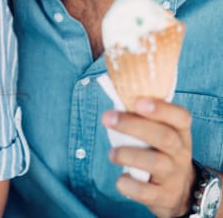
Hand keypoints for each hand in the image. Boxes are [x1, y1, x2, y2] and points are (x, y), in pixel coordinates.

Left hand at [102, 98, 194, 217]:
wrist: (181, 190)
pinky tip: (121, 179)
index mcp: (180, 132)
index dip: (161, 109)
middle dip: (133, 126)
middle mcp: (180, 152)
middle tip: (107, 117)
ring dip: (128, 154)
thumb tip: (114, 92)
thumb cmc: (161, 150)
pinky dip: (130, 185)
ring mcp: (173, 175)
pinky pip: (146, 192)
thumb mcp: (162, 131)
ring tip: (111, 153)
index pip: (180, 117)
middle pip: (164, 137)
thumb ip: (143, 115)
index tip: (138, 101)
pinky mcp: (163, 196)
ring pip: (155, 163)